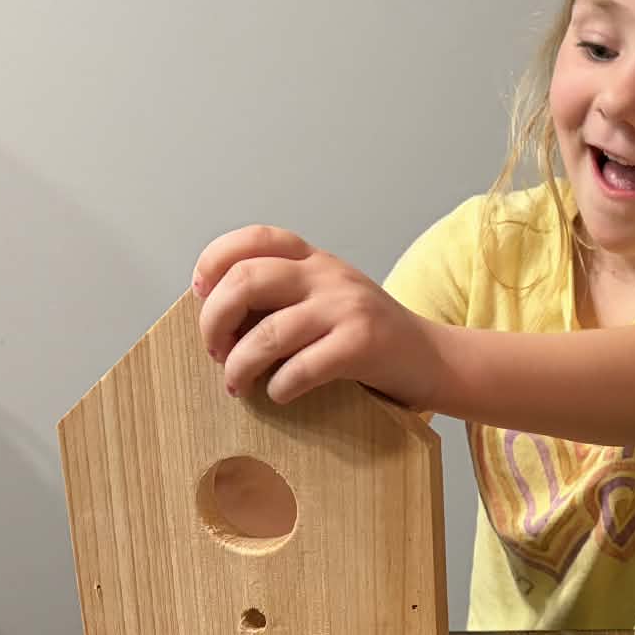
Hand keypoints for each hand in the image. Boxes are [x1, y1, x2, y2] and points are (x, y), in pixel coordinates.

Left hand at [191, 226, 440, 407]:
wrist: (433, 359)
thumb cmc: (369, 338)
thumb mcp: (327, 300)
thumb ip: (283, 297)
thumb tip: (217, 320)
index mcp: (315, 260)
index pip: (254, 239)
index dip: (214, 262)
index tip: (201, 294)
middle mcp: (328, 274)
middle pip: (246, 280)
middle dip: (214, 320)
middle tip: (213, 350)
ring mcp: (347, 307)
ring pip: (267, 332)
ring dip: (239, 366)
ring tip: (237, 385)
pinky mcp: (363, 343)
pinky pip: (301, 367)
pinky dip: (279, 387)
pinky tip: (279, 394)